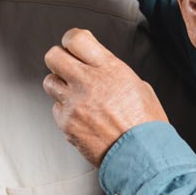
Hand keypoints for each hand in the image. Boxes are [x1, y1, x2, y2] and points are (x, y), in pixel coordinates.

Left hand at [43, 28, 167, 167]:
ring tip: (75, 94)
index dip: (71, 39)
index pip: (76, 38)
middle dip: (59, 59)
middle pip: (53, 56)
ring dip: (60, 85)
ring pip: (49, 82)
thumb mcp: (138, 85)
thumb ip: (113, 71)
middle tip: (67, 67)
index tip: (73, 45)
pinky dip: (65, 111)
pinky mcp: (66, 123)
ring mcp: (74, 103)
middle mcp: (88, 82)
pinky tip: (81, 117)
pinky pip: (56, 109)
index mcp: (109, 68)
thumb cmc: (145, 123)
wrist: (142, 155)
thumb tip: (99, 66)